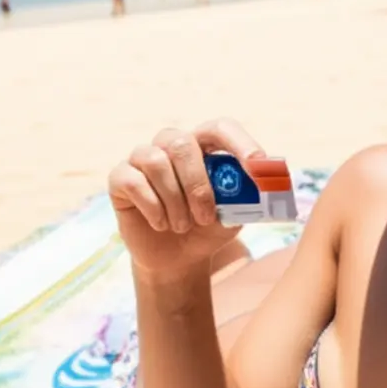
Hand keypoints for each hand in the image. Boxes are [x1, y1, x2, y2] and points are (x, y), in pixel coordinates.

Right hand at [109, 118, 265, 277]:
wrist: (177, 259)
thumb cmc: (208, 228)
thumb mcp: (235, 215)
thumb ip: (248, 197)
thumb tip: (267, 186)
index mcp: (204, 146)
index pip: (220, 128)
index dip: (239, 141)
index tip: (257, 164)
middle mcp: (172, 144)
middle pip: (180, 142)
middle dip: (196, 183)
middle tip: (205, 217)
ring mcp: (143, 158)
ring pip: (156, 161)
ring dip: (174, 200)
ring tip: (181, 226)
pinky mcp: (120, 177)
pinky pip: (133, 181)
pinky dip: (152, 206)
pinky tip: (160, 225)